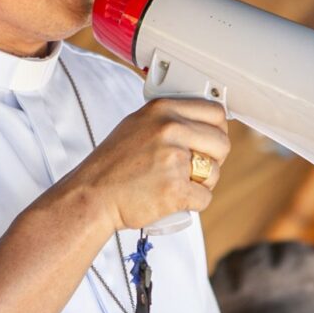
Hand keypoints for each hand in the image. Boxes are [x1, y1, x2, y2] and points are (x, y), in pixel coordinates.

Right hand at [68, 98, 230, 231]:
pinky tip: (174, 198)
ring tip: (177, 183)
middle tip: (195, 168)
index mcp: (162, 109)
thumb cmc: (112, 165)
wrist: (92, 195)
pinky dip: (193, 203)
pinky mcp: (175, 188)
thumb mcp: (137, 124)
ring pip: (215, 172)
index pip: (215, 112)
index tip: (210, 141)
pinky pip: (205, 197)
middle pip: (222, 142)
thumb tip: (204, 122)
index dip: (217, 130)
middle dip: (214, 159)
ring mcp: (173, 159)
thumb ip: (169, 119)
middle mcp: (169, 129)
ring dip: (202, 183)